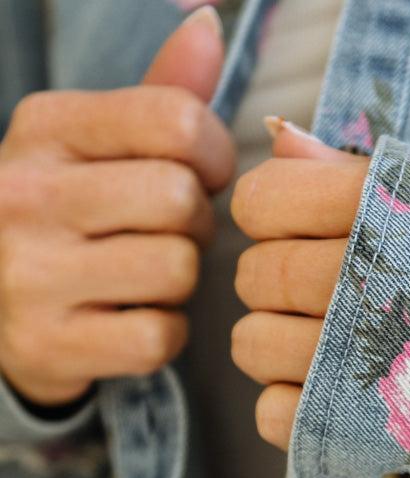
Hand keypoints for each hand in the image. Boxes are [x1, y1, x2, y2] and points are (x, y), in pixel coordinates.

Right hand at [0, 8, 234, 406]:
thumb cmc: (66, 218)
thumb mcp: (96, 144)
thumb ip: (160, 95)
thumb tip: (209, 25)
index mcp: (43, 128)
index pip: (175, 120)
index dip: (215, 153)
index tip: (202, 173)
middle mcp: (26, 195)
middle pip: (180, 199)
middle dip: (197, 222)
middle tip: (173, 233)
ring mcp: (30, 276)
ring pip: (176, 270)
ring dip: (181, 281)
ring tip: (149, 275)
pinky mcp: (47, 345)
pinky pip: (157, 338)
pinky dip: (163, 335)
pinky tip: (133, 320)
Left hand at [231, 120, 369, 449]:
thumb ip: (349, 172)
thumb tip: (276, 139)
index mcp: (381, 215)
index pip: (260, 201)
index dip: (267, 213)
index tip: (297, 228)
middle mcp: (364, 287)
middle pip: (255, 276)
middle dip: (274, 284)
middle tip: (320, 294)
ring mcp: (353, 367)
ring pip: (251, 346)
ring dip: (276, 346)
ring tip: (324, 346)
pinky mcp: (347, 435)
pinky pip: (272, 413)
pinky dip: (294, 408)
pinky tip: (333, 396)